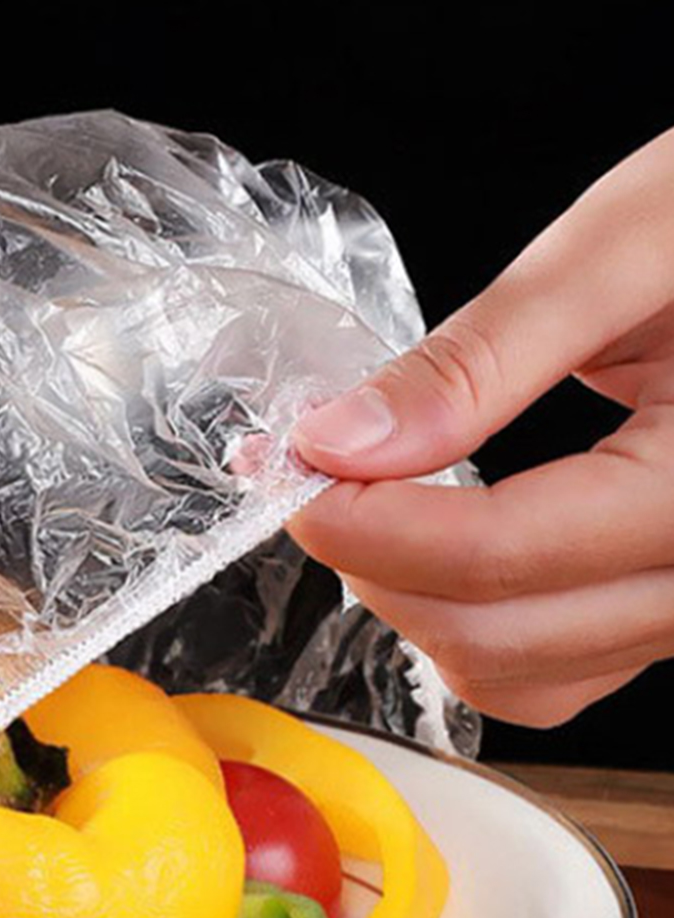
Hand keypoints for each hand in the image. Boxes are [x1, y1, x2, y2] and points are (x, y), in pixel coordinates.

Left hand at [288, 127, 673, 727]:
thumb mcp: (631, 245)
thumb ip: (483, 357)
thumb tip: (342, 440)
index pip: (497, 553)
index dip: (360, 517)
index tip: (286, 461)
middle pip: (496, 635)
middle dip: (376, 559)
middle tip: (318, 466)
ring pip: (521, 672)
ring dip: (418, 601)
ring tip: (376, 494)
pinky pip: (560, 664)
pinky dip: (476, 617)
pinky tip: (442, 533)